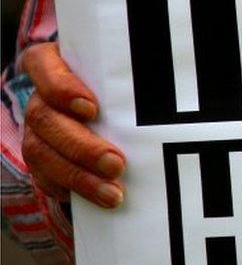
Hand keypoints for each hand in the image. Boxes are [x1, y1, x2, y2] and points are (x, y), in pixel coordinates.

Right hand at [21, 42, 125, 207]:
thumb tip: (182, 83)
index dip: (61, 87)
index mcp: (54, 64)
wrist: (114, 111)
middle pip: (45, 118)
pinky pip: (46, 178)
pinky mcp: (42, 160)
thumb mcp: (128, 73)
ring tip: (113, 193)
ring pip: (41, 153)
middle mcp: (40, 97)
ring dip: (79, 177)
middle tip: (116, 164)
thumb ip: (138, 75)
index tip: (91, 108)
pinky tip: (99, 200)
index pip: (42, 64)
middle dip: (81, 145)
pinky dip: (73, 190)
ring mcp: (36, 130)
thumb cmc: (124, 84)